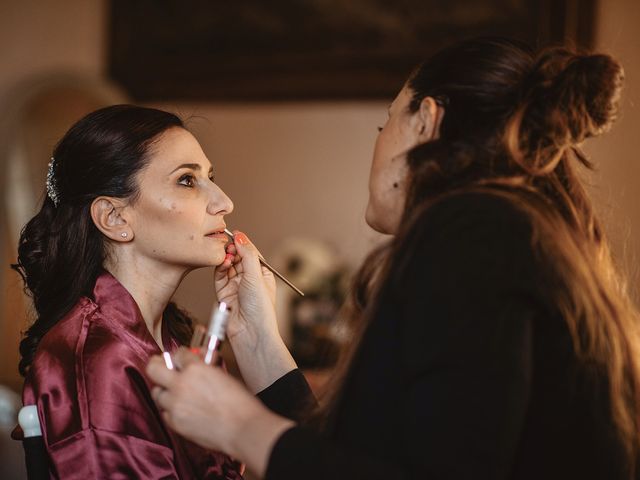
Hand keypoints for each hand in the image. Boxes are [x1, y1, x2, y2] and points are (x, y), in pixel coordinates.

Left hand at [147, 349, 293, 477]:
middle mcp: (180, 384)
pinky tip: (181, 409)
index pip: (178, 354)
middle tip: (161, 366)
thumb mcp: (222, 375)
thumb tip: (199, 361)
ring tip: (175, 392)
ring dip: (165, 391)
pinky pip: (164, 413)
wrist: (241, 427)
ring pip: (157, 393)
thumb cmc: (238, 402)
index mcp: (195, 369)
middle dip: (157, 365)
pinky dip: (170, 410)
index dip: (179, 355)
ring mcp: (175, 404)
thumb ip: (206, 367)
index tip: (179, 357)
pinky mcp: (174, 422)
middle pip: (153, 369)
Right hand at [214, 231, 277, 341]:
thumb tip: (241, 237)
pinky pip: (219, 276)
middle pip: (238, 258)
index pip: (252, 254)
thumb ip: (247, 255)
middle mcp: (249, 280)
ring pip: (228, 266)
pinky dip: (220, 267)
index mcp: (263, 275)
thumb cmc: (260, 308)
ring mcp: (236, 286)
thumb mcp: (257, 276)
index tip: (236, 234)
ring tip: (226, 254)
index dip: (244, 244)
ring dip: (227, 258)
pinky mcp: (224, 293)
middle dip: (233, 250)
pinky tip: (223, 262)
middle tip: (229, 243)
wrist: (250, 332)